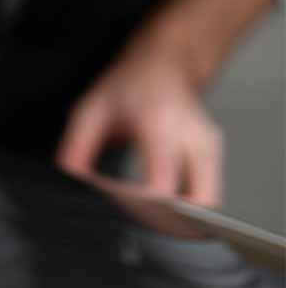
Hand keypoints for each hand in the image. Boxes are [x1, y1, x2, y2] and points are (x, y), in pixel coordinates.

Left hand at [56, 48, 223, 206]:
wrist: (163, 67)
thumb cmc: (129, 85)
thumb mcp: (90, 110)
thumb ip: (77, 148)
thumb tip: (73, 184)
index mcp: (160, 122)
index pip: (160, 183)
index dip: (140, 204)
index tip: (117, 204)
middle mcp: (193, 136)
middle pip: (196, 202)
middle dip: (167, 220)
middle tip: (137, 219)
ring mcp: (209, 148)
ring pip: (207, 204)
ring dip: (179, 218)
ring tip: (146, 214)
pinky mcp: (214, 157)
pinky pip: (206, 195)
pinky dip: (186, 208)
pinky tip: (160, 205)